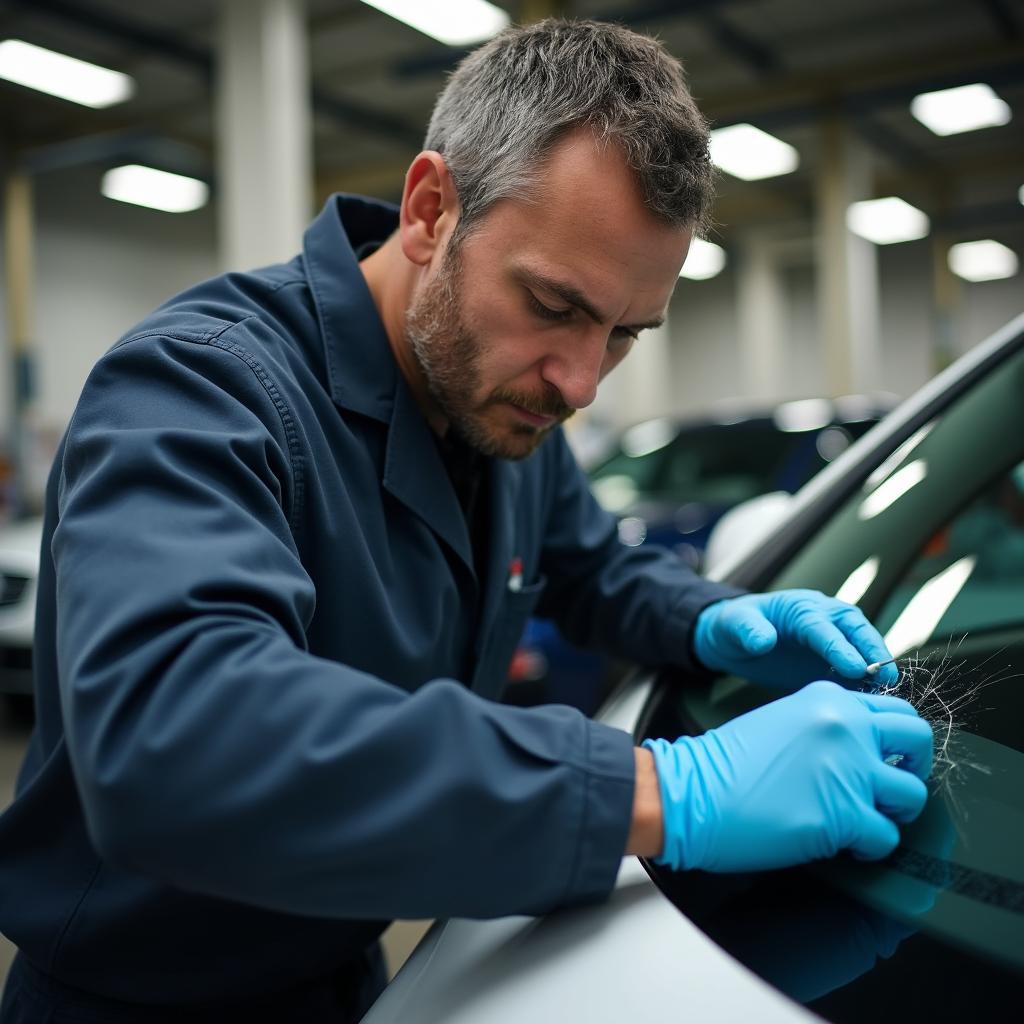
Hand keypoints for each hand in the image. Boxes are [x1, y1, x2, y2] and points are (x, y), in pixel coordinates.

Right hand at [643, 680, 932, 872]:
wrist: (690, 792)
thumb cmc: (723, 763)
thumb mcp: (779, 720)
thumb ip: (822, 726)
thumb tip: (858, 750)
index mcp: (827, 699)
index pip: (892, 709)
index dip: (893, 740)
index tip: (884, 757)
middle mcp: (845, 727)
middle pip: (918, 739)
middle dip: (912, 766)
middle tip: (889, 787)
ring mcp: (850, 770)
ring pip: (913, 794)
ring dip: (891, 812)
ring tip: (863, 819)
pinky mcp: (845, 816)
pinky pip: (886, 837)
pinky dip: (870, 846)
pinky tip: (844, 843)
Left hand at [693, 589, 898, 689]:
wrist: (735, 639)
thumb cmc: (735, 625)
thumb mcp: (734, 624)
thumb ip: (748, 630)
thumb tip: (764, 641)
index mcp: (801, 608)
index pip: (824, 627)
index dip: (841, 647)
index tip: (856, 668)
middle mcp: (824, 618)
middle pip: (855, 631)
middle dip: (873, 652)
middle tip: (888, 679)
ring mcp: (833, 639)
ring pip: (862, 648)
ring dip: (877, 668)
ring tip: (889, 692)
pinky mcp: (834, 661)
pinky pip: (855, 669)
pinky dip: (867, 682)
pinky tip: (875, 701)